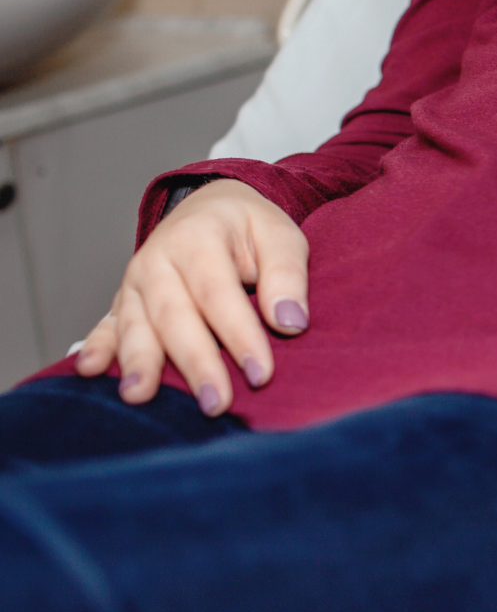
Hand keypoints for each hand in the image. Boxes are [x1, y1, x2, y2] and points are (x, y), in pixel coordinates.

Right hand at [74, 179, 309, 414]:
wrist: (211, 208)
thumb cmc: (250, 228)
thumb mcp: (281, 236)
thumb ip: (287, 276)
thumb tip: (291, 322)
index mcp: (197, 238)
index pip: (218, 292)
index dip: (239, 335)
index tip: (260, 374)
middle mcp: (157, 259)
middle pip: (174, 316)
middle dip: (194, 362)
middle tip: (215, 403)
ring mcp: (135, 282)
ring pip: (135, 324)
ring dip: (139, 362)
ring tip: (140, 395)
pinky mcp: (123, 301)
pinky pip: (106, 326)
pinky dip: (97, 348)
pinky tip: (89, 371)